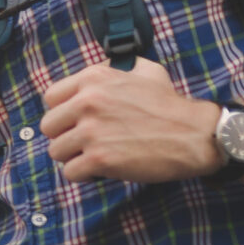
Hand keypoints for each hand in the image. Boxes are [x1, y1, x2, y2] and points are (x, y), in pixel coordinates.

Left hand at [39, 57, 223, 182]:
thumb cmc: (170, 104)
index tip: (77, 121)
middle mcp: (88, 102)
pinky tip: (100, 170)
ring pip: (55, 151)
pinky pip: (70, 172)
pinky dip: (83, 175)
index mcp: (93, 78)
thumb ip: (115, 69)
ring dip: (73, 157)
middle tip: (86, 142)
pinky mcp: (99, 159)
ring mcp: (92, 131)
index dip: (62, 112)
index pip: (51, 98)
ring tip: (95, 155)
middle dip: (65, 136)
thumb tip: (96, 74)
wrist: (195, 134)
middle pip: (48, 127)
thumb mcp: (144, 71)